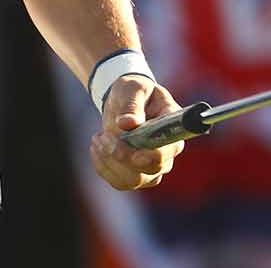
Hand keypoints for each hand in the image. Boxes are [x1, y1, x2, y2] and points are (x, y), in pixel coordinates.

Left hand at [89, 76, 182, 190]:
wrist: (123, 101)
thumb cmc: (133, 91)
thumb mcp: (133, 88)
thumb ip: (132, 104)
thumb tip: (128, 123)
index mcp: (172, 129)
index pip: (170, 150)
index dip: (155, 155)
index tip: (136, 153)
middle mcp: (166, 154)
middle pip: (150, 170)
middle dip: (123, 155)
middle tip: (105, 134)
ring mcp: (151, 168)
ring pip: (133, 180)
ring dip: (109, 161)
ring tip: (98, 137)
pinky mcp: (135, 175)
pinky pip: (119, 182)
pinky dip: (103, 166)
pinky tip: (97, 146)